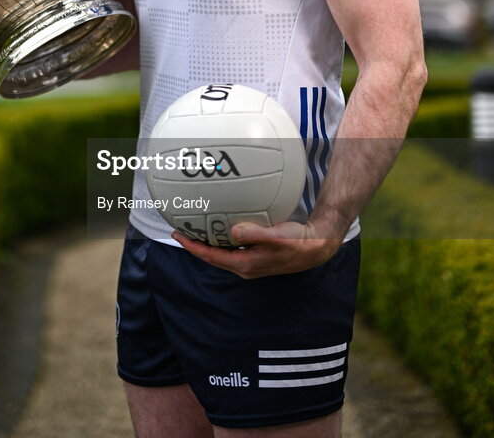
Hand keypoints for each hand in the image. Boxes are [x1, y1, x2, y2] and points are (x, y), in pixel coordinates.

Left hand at [170, 219, 341, 277]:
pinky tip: (219, 226)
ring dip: (207, 242)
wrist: (315, 247)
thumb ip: (254, 234)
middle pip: (212, 257)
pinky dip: (220, 238)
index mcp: (246, 264)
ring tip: (194, 228)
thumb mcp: (276, 237)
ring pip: (221, 253)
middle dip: (195, 245)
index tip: (177, 235)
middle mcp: (245, 266)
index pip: (211, 257)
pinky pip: (231, 248)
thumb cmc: (298, 242)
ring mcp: (250, 262)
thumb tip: (233, 231)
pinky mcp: (256, 255)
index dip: (192, 247)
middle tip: (179, 230)